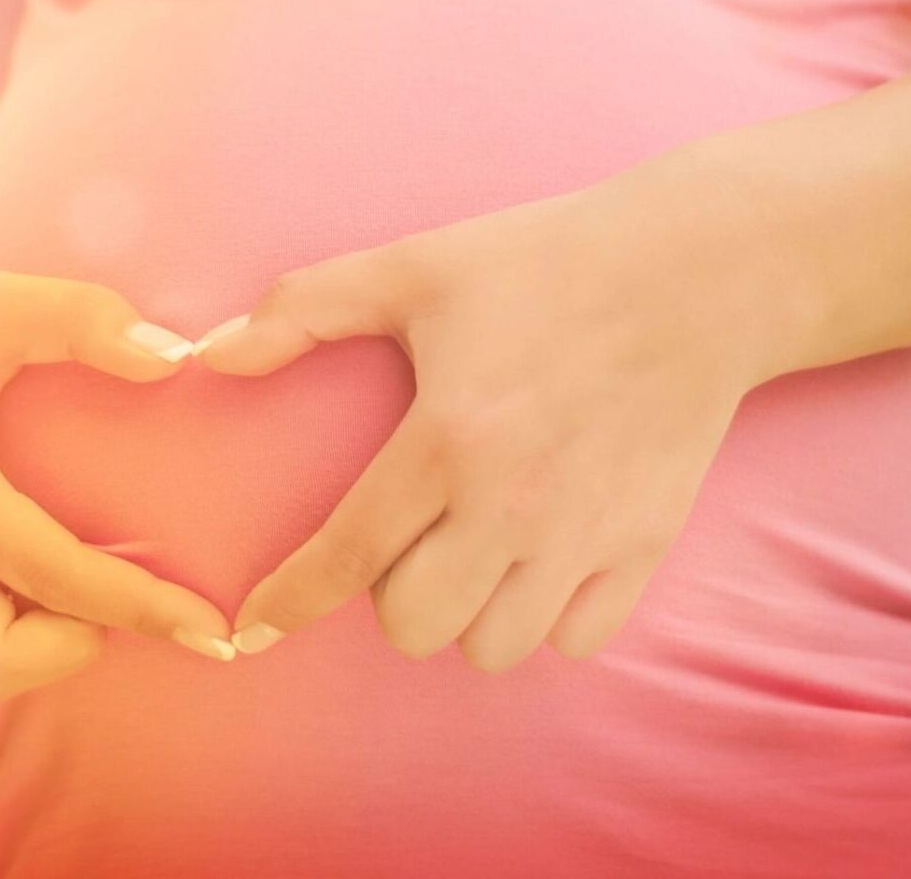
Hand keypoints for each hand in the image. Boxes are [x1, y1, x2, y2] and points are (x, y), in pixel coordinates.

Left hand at [196, 179, 768, 668]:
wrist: (698, 273)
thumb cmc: (546, 263)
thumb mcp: (414, 267)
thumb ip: (303, 310)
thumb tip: (212, 355)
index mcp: (446, 441)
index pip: (344, 556)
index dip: (288, 600)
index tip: (253, 629)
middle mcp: (512, 506)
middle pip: (414, 626)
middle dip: (389, 597)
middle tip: (406, 541)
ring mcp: (584, 536)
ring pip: (492, 647)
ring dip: (465, 613)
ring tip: (471, 556)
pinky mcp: (643, 545)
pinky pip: (574, 640)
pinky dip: (544, 618)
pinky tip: (536, 563)